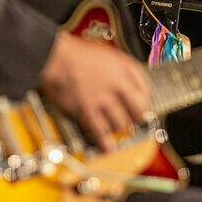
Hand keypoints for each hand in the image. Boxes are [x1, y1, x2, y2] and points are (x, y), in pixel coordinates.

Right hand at [38, 31, 151, 150]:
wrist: (56, 58)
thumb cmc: (77, 54)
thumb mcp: (108, 54)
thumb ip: (123, 69)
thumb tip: (133, 85)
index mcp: (124, 70)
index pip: (146, 92)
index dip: (145, 102)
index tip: (142, 107)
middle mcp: (117, 86)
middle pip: (137, 112)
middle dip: (135, 118)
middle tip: (131, 119)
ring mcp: (103, 100)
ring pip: (121, 124)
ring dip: (117, 127)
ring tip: (113, 126)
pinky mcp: (87, 111)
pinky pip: (100, 132)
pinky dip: (105, 143)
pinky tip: (107, 147)